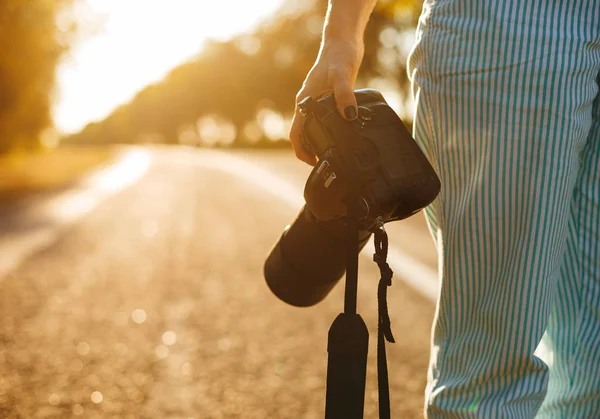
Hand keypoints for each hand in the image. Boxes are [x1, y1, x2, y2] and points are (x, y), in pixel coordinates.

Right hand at [289, 39, 363, 164]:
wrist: (343, 41)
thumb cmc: (339, 55)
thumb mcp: (342, 75)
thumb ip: (344, 94)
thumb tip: (349, 115)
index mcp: (305, 101)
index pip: (296, 133)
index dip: (302, 150)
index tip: (313, 162)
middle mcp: (308, 103)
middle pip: (302, 133)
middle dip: (309, 150)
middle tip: (323, 163)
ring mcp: (316, 100)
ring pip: (311, 127)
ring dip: (317, 141)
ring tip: (331, 153)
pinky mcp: (326, 98)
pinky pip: (322, 119)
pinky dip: (327, 130)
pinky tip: (341, 134)